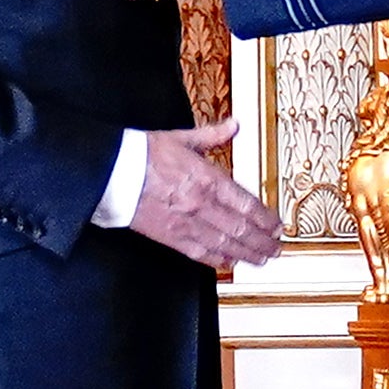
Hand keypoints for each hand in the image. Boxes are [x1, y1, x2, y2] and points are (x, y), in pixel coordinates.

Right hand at [127, 120, 279, 270]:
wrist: (111, 173)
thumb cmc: (142, 154)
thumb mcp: (181, 138)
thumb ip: (212, 135)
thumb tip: (233, 125)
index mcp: (207, 178)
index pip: (247, 204)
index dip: (266, 219)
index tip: (277, 226)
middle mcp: (201, 204)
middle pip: (241, 229)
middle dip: (262, 242)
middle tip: (276, 248)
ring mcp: (186, 223)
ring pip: (225, 245)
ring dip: (247, 254)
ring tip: (261, 259)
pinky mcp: (170, 237)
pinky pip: (200, 253)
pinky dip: (218, 260)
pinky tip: (229, 263)